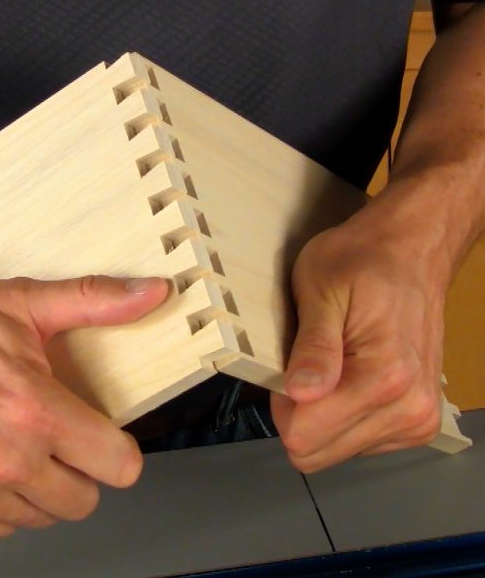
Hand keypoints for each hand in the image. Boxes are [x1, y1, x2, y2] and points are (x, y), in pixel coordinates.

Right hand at [0, 275, 167, 545]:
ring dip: (39, 488)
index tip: (105, 438)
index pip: (119, 465)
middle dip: (80, 471)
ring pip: (42, 517)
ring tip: (14, 447)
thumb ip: (97, 301)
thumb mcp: (25, 304)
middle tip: (56, 438)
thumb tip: (154, 292)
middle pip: (84, 500)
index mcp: (37, 412)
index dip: (118, 450)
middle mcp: (7, 463)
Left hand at [271, 220, 443, 471]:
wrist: (413, 250)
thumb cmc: (364, 260)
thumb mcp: (320, 289)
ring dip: (324, 412)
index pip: (304, 437)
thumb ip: (313, 346)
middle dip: (301, 413)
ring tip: (335, 363)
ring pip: (337, 450)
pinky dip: (345, 414)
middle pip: (319, 451)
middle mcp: (408, 410)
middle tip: (309, 363)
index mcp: (382, 379)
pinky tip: (352, 375)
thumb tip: (300, 393)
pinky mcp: (419, 421)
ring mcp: (418, 419)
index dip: (282, 404)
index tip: (290, 367)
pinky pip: (359, 442)